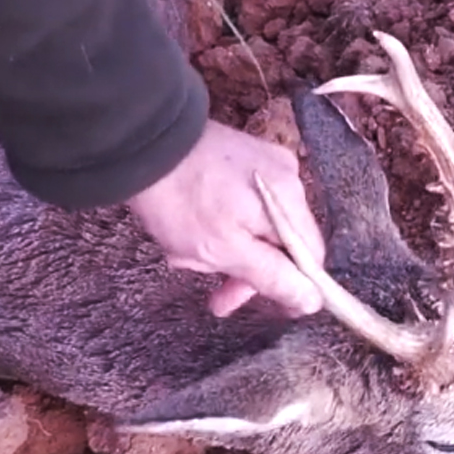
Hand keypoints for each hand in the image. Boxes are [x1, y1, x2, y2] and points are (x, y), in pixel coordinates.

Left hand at [127, 120, 326, 317]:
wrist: (140, 144)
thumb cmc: (180, 200)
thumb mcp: (225, 251)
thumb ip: (273, 277)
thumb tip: (312, 300)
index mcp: (289, 199)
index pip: (311, 257)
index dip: (293, 288)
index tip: (267, 309)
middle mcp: (285, 176)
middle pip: (284, 241)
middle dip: (248, 272)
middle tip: (218, 300)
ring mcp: (262, 163)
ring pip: (259, 226)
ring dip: (227, 251)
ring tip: (187, 258)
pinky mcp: (239, 156)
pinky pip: (244, 203)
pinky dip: (222, 225)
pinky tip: (191, 232)